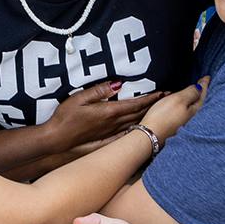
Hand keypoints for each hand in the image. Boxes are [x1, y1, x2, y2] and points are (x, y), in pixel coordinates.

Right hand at [45, 81, 163, 152]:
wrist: (56, 139)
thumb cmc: (65, 117)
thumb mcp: (79, 98)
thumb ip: (99, 90)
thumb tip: (118, 83)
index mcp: (109, 111)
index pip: (135, 104)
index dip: (151, 98)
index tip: (163, 92)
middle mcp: (114, 124)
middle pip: (139, 114)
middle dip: (154, 106)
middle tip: (168, 99)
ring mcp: (111, 133)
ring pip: (135, 124)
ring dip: (149, 117)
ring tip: (160, 110)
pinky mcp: (106, 140)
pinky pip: (127, 134)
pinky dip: (138, 129)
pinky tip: (144, 128)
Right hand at [141, 78, 206, 141]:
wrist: (149, 135)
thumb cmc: (163, 117)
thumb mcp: (179, 100)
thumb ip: (190, 93)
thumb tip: (199, 87)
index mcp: (193, 110)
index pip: (201, 95)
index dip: (204, 85)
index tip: (207, 77)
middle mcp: (189, 117)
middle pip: (198, 102)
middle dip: (200, 92)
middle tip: (203, 83)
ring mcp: (181, 122)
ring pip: (191, 107)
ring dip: (193, 98)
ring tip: (194, 92)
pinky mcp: (172, 124)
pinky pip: (183, 111)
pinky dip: (185, 105)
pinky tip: (181, 105)